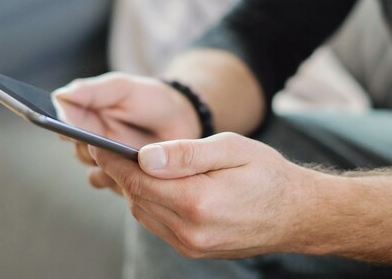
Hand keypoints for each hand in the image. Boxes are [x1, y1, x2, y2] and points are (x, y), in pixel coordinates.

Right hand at [52, 72, 201, 192]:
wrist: (185, 119)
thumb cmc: (150, 99)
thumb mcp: (123, 88)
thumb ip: (93, 91)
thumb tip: (58, 97)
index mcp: (85, 118)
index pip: (61, 126)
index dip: (60, 127)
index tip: (64, 127)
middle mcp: (93, 144)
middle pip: (79, 152)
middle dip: (90, 147)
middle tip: (100, 139)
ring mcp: (111, 165)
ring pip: (97, 173)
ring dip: (110, 165)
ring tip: (124, 153)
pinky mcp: (129, 182)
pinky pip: (119, 187)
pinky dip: (126, 179)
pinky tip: (140, 168)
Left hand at [88, 132, 317, 257]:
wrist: (296, 214)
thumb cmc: (268, 174)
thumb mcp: (232, 149)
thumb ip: (187, 153)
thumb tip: (144, 156)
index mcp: (198, 202)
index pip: (137, 180)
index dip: (112, 160)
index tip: (95, 142)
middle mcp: (190, 231)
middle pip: (135, 197)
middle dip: (118, 172)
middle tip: (105, 147)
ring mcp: (191, 245)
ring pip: (143, 213)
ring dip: (132, 189)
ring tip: (127, 164)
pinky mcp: (193, 250)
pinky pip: (157, 224)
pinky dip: (148, 203)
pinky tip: (153, 185)